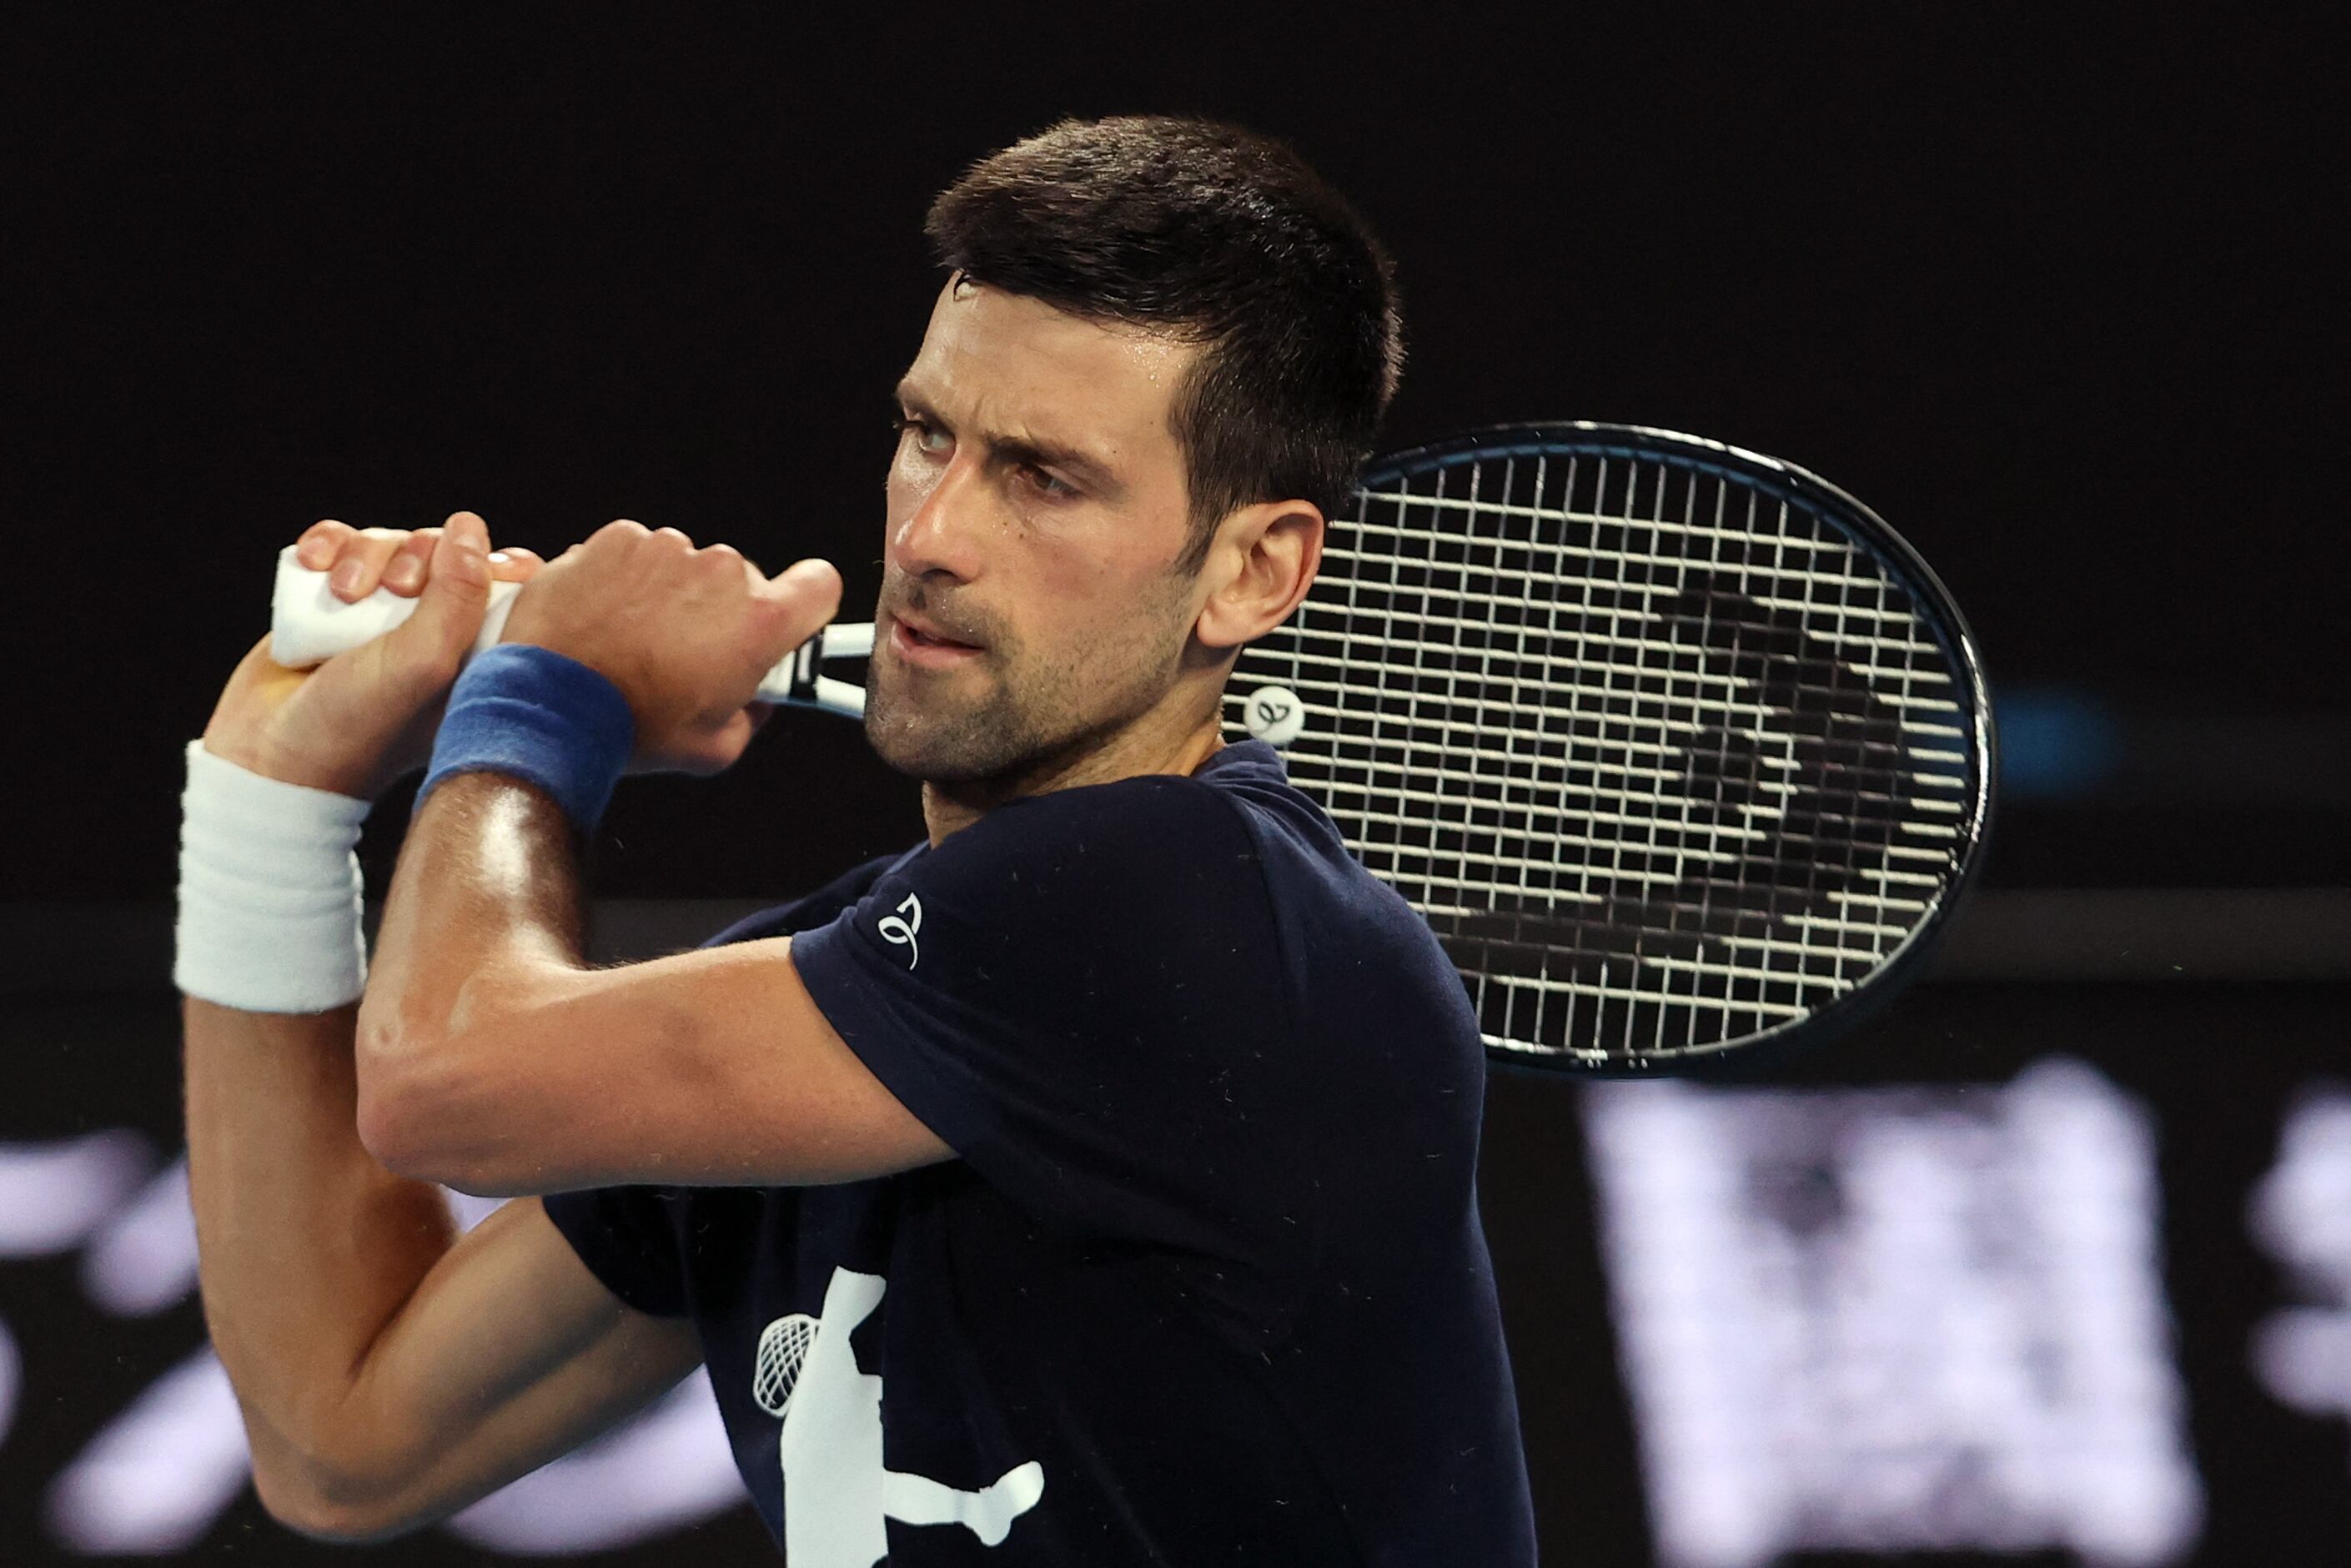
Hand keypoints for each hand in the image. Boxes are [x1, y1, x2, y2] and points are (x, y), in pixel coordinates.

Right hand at [202, 514, 544, 796]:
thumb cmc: (360, 722)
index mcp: (473, 651)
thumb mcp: (425, 661)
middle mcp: (430, 630)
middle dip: (414, 556)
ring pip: (386, 543)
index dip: (497, 563)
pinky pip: (338, 544)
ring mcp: (378, 615)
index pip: (507, 584)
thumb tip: (468, 525)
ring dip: (361, 554)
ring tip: (340, 593)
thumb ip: (459, 594)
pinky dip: (326, 545)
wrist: (270, 754)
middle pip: (440, 551)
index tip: (488, 565)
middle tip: (395, 589)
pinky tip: (311, 565)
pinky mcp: (328, 602)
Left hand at [497, 520, 840, 773]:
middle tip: (687, 655)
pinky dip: (628, 580)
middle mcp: (720, 572)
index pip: (821, 585)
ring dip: (672, 595)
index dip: (806, 605)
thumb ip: (752, 714)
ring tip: (636, 640)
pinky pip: (640, 554)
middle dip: (722, 613)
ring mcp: (667, 549)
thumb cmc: (629, 727)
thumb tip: (755, 699)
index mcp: (759, 622)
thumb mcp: (715, 748)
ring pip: (688, 567)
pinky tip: (608, 619)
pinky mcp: (618, 540)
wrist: (546, 705)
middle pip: (744, 581)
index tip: (788, 624)